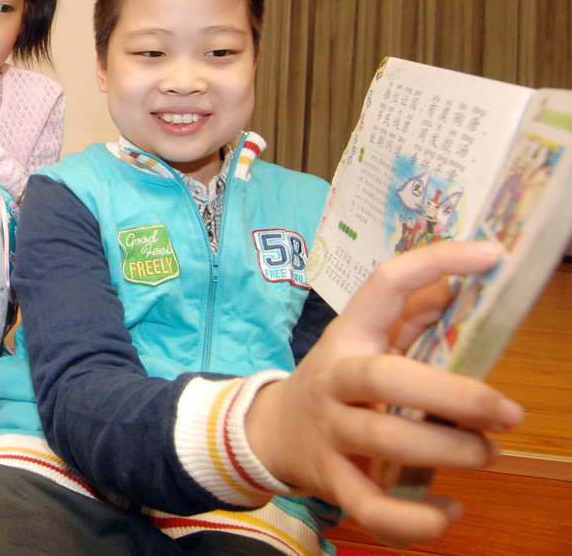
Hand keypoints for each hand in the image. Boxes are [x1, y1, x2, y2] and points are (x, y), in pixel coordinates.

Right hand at [246, 240, 523, 544]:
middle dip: (454, 396)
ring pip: (384, 442)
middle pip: (386, 379)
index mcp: (349, 336)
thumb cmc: (335, 383)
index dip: (435, 262)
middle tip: (505, 412)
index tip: (490, 255)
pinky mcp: (331, 480)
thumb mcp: (361, 341)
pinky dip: (416, 519)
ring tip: (486, 453)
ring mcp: (329, 431)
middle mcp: (335, 379)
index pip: (384, 285)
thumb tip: (459, 283)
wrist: (268, 433)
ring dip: (448, 452)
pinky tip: (449, 511)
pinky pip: (372, 506)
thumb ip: (408, 314)